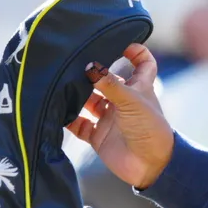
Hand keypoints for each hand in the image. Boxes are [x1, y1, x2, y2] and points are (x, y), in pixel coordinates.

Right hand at [67, 44, 174, 189]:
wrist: (150, 166)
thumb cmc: (150, 129)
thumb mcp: (132, 101)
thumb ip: (110, 84)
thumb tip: (90, 66)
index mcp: (139, 88)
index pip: (142, 64)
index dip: (136, 52)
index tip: (121, 42)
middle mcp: (123, 101)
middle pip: (105, 81)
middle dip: (91, 73)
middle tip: (71, 63)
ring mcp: (110, 118)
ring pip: (88, 101)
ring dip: (76, 95)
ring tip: (59, 85)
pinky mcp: (98, 135)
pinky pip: (79, 124)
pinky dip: (68, 118)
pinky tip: (57, 110)